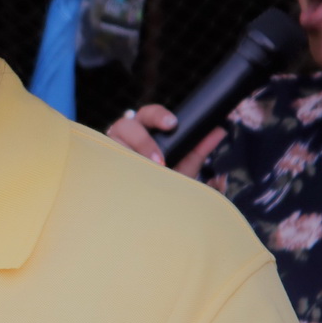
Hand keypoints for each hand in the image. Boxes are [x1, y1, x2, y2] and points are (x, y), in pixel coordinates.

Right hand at [105, 104, 223, 178]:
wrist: (148, 208)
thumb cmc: (163, 180)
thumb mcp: (184, 165)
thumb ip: (199, 148)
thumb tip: (220, 129)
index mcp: (145, 130)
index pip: (149, 114)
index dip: (158, 115)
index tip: (173, 124)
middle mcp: (124, 136)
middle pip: (126, 123)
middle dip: (143, 139)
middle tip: (159, 158)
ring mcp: (109, 150)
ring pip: (113, 143)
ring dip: (131, 157)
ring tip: (147, 174)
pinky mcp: (101, 166)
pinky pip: (104, 161)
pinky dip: (117, 168)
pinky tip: (128, 179)